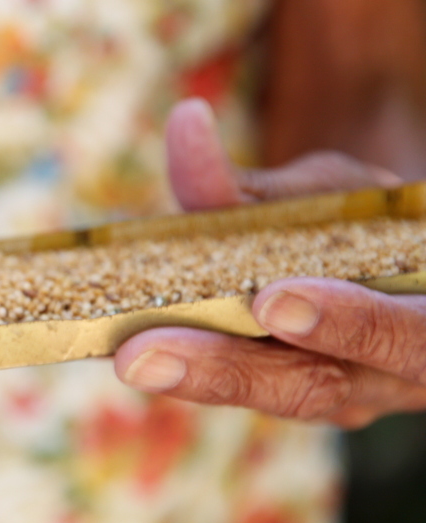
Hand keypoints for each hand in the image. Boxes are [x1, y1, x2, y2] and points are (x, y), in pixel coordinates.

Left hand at [114, 99, 425, 427]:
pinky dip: (190, 371)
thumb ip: (264, 183)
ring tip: (128, 359)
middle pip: (316, 385)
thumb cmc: (377, 221)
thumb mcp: (340, 191)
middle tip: (143, 355)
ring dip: (196, 379)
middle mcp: (398, 374)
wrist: (400, 266)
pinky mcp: (302, 399)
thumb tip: (184, 123)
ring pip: (276, 396)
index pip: (410, 333)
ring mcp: (350, 396)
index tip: (273, 299)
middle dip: (227, 368)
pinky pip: (247, 391)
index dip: (348, 320)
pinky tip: (124, 351)